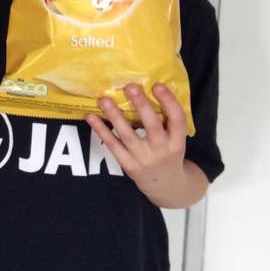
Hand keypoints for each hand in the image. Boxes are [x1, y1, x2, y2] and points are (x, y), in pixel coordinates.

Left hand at [86, 83, 189, 205]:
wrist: (166, 185)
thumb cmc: (169, 152)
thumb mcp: (175, 139)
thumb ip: (167, 120)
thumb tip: (149, 88)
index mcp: (177, 141)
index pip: (177, 120)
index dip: (168, 101)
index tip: (157, 85)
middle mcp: (162, 150)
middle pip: (153, 126)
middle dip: (142, 106)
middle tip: (131, 87)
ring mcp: (144, 159)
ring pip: (128, 136)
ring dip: (115, 116)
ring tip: (104, 100)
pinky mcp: (129, 165)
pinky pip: (113, 145)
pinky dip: (101, 131)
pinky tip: (91, 117)